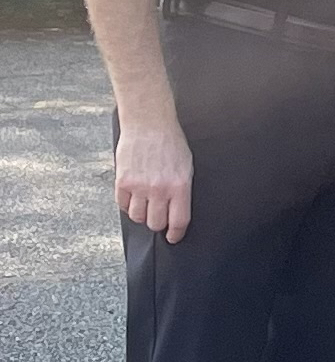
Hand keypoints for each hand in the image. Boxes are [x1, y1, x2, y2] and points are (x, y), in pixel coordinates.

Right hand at [113, 116, 192, 242]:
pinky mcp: (122, 182)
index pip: (179, 220)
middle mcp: (159, 189)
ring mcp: (139, 186)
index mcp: (180, 186)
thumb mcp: (186, 167)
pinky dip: (127, 204)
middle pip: (156, 223)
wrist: (149, 124)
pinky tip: (133, 196)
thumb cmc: (171, 143)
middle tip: (158, 217)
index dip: (176, 233)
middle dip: (158, 224)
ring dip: (142, 215)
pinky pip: (122, 205)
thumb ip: (181, 190)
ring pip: (137, 217)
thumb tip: (177, 212)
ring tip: (145, 205)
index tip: (173, 237)